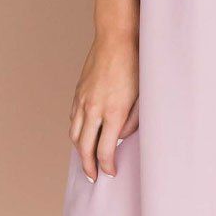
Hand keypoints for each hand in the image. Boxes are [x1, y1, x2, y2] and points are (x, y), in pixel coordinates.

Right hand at [69, 29, 138, 181]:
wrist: (117, 38)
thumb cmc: (135, 65)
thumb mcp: (143, 97)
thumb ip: (133, 122)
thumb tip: (122, 138)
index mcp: (113, 112)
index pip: (104, 150)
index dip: (107, 166)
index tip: (110, 173)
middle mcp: (93, 109)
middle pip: (84, 147)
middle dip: (88, 166)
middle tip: (93, 177)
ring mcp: (82, 100)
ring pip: (74, 134)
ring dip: (79, 151)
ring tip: (86, 161)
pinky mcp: (78, 92)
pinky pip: (72, 119)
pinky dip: (76, 132)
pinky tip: (83, 136)